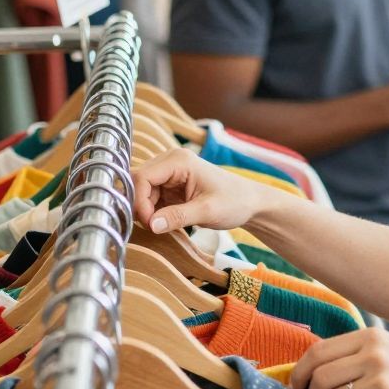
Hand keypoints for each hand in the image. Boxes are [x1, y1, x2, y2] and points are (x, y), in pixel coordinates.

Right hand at [132, 151, 265, 236]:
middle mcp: (169, 162)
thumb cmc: (234, 202)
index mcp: (178, 160)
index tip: (149, 223)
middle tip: (151, 227)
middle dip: (140, 206)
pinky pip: (151, 199)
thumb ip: (178, 217)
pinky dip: (153, 212)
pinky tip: (163, 223)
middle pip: (138, 182)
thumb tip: (151, 225)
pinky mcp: (170, 187)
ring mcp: (169, 174)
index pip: (142, 176)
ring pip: (142, 192)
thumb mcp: (207, 211)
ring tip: (160, 227)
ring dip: (146, 211)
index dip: (139, 201)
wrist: (249, 202)